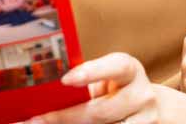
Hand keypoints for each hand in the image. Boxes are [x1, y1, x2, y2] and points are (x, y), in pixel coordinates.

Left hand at [16, 52, 158, 123]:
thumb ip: (84, 81)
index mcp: (130, 70)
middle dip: (66, 117)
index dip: (90, 72)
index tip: (65, 80)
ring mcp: (146, 120)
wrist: (147, 107)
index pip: (115, 66)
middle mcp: (142, 95)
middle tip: (38, 120)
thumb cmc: (116, 88)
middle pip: (101, 111)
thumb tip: (46, 92)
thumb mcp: (106, 78)